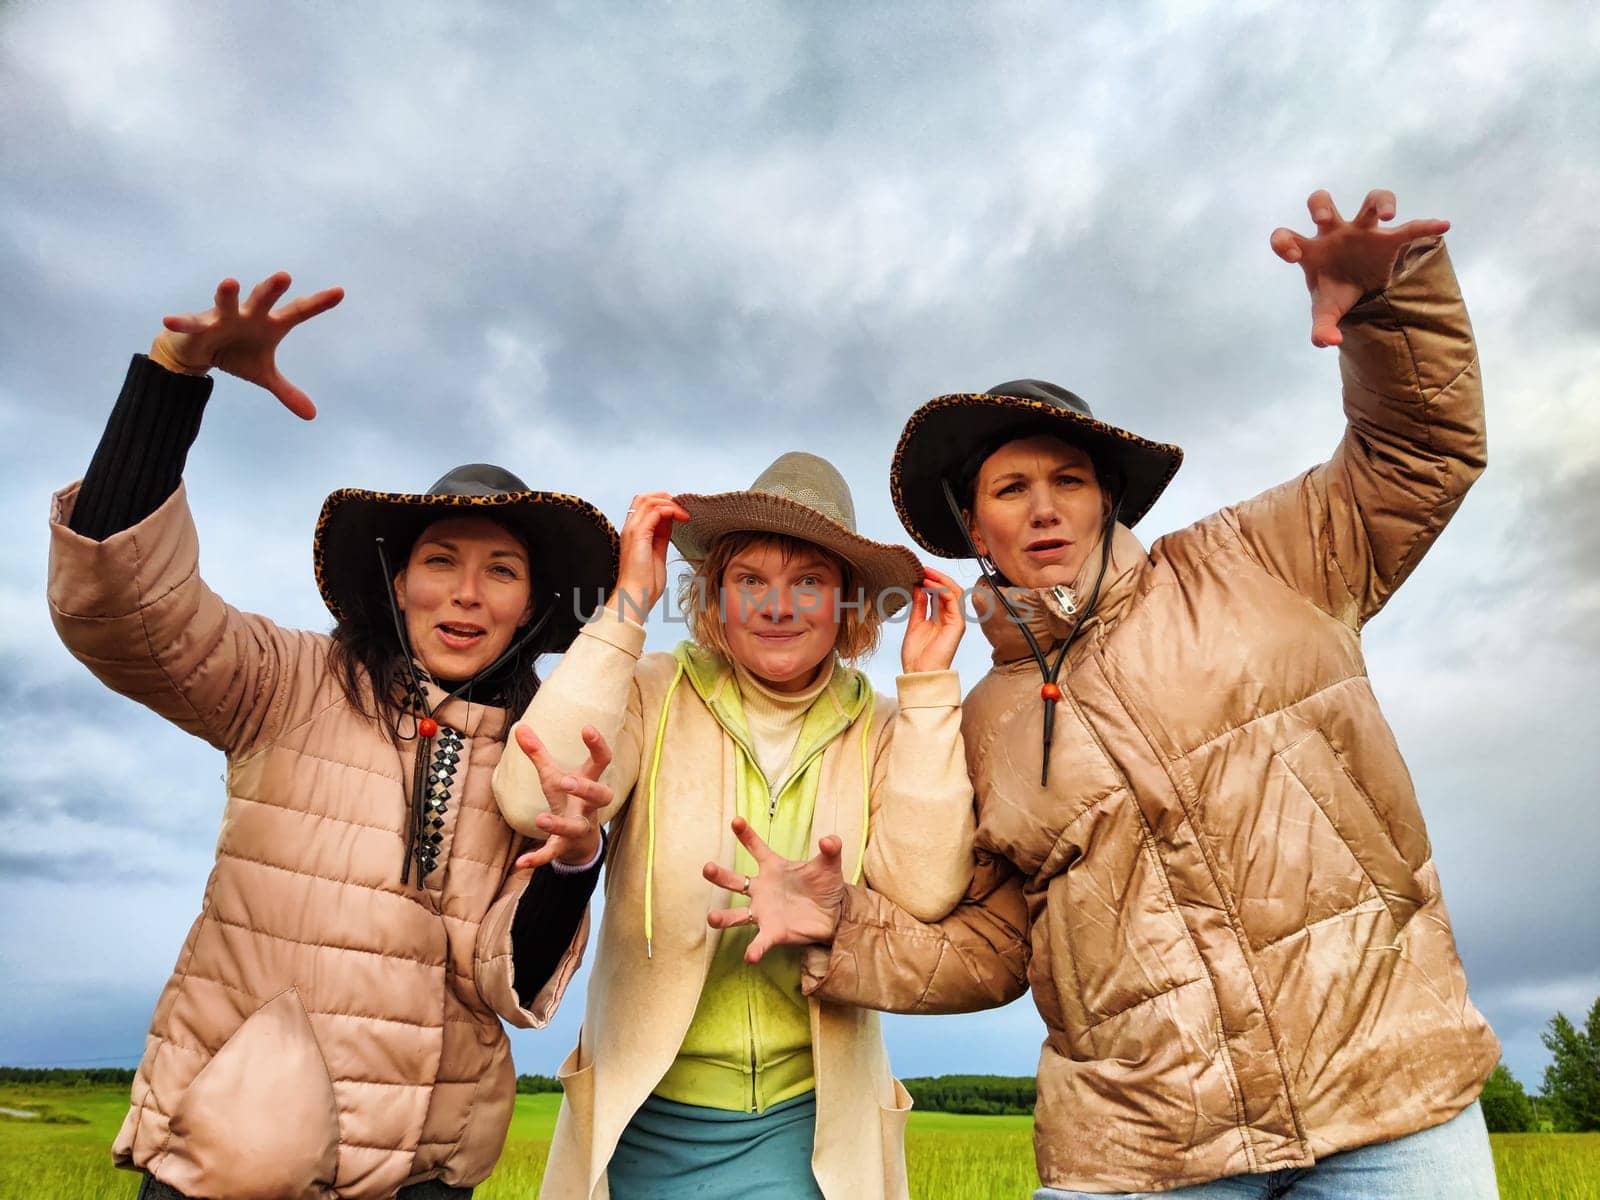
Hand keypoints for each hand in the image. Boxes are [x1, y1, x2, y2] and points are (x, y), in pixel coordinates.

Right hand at [150, 272, 344, 418]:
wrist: (200, 351)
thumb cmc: (237, 354)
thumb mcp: (263, 375)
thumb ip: (287, 392)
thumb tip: (312, 415)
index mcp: (269, 324)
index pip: (298, 312)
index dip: (318, 303)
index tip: (340, 292)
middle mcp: (249, 314)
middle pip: (262, 299)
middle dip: (271, 289)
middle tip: (284, 276)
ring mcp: (223, 316)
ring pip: (227, 302)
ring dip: (228, 294)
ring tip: (230, 282)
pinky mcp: (198, 325)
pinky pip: (190, 323)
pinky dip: (181, 322)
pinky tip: (168, 320)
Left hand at [512, 724, 612, 869]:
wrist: (581, 842)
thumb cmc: (568, 800)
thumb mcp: (553, 777)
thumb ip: (537, 753)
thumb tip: (519, 727)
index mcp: (588, 784)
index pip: (602, 762)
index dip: (598, 746)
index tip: (587, 728)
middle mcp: (589, 807)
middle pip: (601, 796)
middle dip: (587, 789)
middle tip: (567, 781)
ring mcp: (579, 828)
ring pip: (576, 827)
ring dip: (559, 824)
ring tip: (540, 819)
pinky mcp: (565, 847)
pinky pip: (554, 853)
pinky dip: (538, 858)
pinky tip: (521, 862)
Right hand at [604, 492, 690, 620]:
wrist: (636, 596)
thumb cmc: (646, 583)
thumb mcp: (657, 553)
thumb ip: (662, 536)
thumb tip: (671, 522)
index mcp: (634, 532)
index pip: (645, 505)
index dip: (664, 504)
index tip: (681, 513)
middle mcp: (630, 528)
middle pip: (645, 497)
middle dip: (666, 498)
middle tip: (683, 509)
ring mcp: (632, 530)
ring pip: (649, 501)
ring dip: (671, 504)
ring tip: (684, 514)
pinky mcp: (638, 535)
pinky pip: (654, 512)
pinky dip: (670, 511)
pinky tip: (681, 518)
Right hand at [703, 817, 846, 963]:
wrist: (835, 915)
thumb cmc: (826, 886)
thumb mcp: (830, 864)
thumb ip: (831, 849)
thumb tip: (830, 839)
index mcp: (774, 868)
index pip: (756, 848)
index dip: (746, 835)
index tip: (736, 821)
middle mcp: (763, 889)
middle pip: (735, 881)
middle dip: (720, 875)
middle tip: (707, 868)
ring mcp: (765, 911)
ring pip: (738, 914)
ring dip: (724, 917)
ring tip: (712, 919)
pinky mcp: (773, 932)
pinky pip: (760, 941)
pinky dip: (755, 949)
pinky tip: (750, 956)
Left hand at [901, 566, 965, 672]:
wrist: (919, 673)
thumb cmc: (916, 656)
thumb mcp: (914, 624)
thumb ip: (919, 606)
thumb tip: (919, 587)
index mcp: (941, 618)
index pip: (941, 593)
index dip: (931, 581)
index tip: (918, 573)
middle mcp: (950, 618)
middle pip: (949, 590)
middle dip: (936, 577)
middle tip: (921, 569)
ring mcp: (956, 621)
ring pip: (954, 592)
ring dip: (940, 580)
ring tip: (925, 573)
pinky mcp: (958, 624)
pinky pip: (953, 600)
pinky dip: (941, 589)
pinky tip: (928, 584)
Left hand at [1270, 189, 1449, 347]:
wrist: (1360, 290)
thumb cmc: (1335, 292)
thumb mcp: (1326, 312)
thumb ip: (1322, 328)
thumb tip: (1328, 342)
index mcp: (1310, 250)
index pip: (1286, 236)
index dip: (1283, 241)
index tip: (1292, 255)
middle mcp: (1333, 232)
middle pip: (1321, 202)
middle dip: (1322, 207)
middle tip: (1325, 220)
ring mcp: (1362, 231)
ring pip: (1370, 200)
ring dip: (1380, 202)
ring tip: (1389, 215)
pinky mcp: (1389, 238)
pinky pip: (1410, 229)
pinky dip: (1425, 226)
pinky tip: (1442, 227)